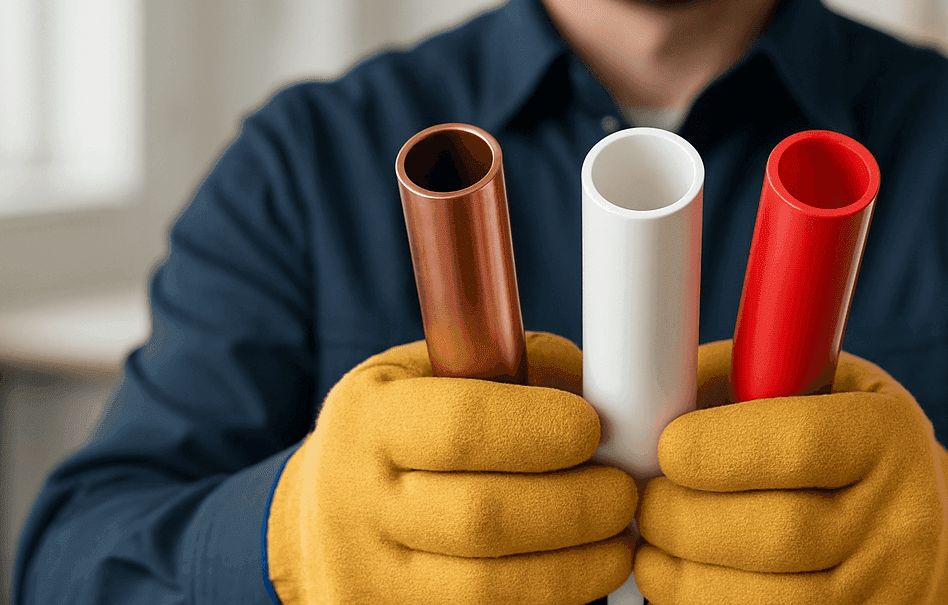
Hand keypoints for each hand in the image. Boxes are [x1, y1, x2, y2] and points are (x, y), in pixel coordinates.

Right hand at [267, 332, 635, 604]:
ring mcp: (367, 579)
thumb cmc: (401, 433)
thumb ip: (513, 367)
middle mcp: (354, 504)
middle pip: (482, 518)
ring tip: (618, 541)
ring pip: (487, 589)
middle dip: (575, 506)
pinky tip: (580, 578)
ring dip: (574, 567)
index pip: (461, 427)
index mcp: (367, 422)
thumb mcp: (432, 374)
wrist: (324, 517)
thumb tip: (600, 386)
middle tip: (623, 492)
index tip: (593, 428)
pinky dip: (546, 602)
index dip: (540, 430)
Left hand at [635, 340, 947, 602]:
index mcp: (889, 436)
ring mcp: (885, 591)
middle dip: (687, 518)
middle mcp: (901, 520)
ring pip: (769, 601)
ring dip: (686, 579)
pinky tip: (680, 586)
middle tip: (647, 502)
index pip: (801, 444)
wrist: (922, 530)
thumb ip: (740, 381)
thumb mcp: (814, 385)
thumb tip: (648, 391)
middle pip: (780, 533)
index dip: (718, 448)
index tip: (667, 446)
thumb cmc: (840, 443)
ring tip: (651, 549)